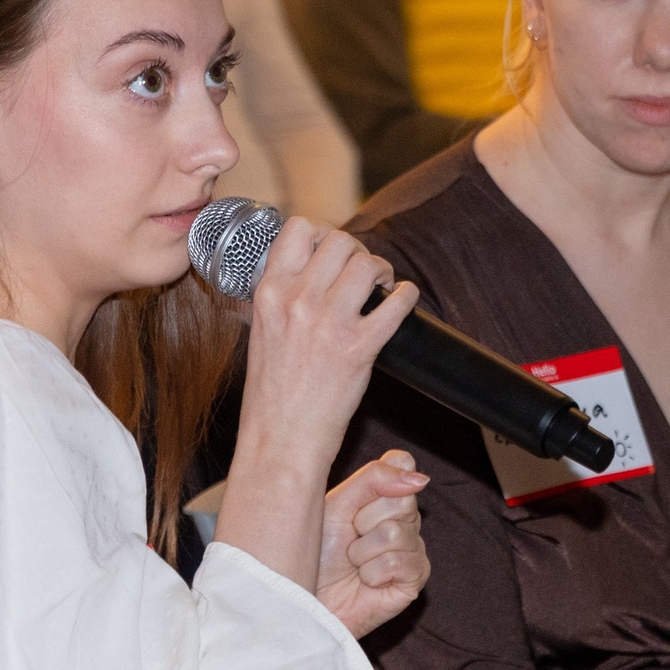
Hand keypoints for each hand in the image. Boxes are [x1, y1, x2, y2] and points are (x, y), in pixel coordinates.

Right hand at [234, 219, 414, 468]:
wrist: (280, 440)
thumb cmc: (272, 393)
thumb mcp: (262, 331)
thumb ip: (282, 297)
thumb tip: (308, 270)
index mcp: (270, 293)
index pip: (298, 228)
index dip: (323, 231)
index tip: (332, 250)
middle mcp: (297, 301)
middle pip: (341, 241)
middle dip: (358, 251)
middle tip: (364, 272)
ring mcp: (328, 323)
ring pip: (368, 264)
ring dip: (382, 270)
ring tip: (382, 287)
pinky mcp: (358, 348)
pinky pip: (396, 303)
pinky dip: (407, 297)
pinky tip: (404, 301)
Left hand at [314, 450, 428, 638]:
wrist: (305, 600)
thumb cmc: (316, 554)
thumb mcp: (337, 505)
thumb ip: (375, 479)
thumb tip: (421, 478)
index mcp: (387, 495)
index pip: (403, 464)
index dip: (377, 483)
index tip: (353, 506)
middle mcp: (406, 518)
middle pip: (401, 498)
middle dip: (362, 521)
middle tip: (348, 540)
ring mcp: (414, 548)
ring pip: (396, 532)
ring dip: (362, 552)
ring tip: (354, 564)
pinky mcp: (416, 578)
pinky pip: (398, 562)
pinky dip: (372, 573)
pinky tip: (365, 582)